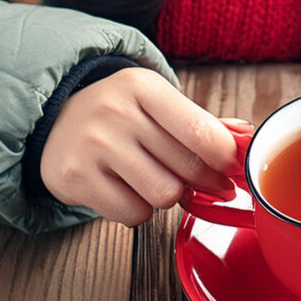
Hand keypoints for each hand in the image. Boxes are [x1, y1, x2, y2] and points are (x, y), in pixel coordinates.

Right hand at [39, 66, 247, 226]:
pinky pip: (134, 213)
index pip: (201, 131)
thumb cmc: (120, 115)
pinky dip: (138, 209)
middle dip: (204, 181)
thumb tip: (246, 137)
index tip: (233, 168)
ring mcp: (93, 146)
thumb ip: (202, 122)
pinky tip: (126, 188)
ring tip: (153, 177)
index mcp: (143, 86)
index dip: (226, 158)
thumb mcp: (158, 103)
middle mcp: (115, 112)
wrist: (54, 122)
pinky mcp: (76, 179)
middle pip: (188, 168)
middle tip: (205, 183)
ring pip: (164, 195)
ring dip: (167, 195)